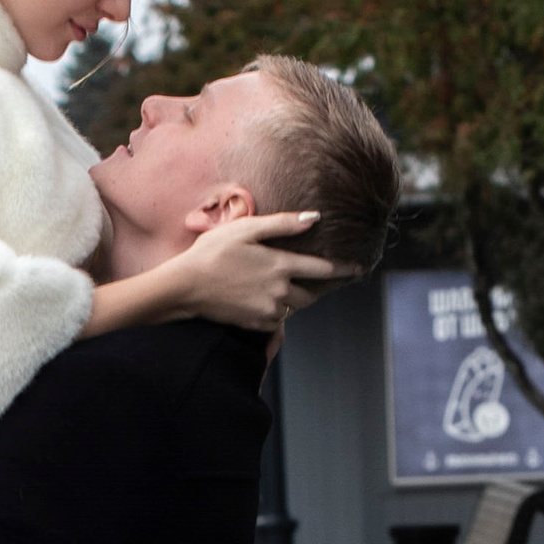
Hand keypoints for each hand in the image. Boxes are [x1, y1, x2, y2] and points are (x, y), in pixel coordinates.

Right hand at [179, 210, 338, 331]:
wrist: (185, 287)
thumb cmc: (212, 252)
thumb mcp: (246, 229)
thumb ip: (283, 223)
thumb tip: (315, 218)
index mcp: (281, 265)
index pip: (324, 269)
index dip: (344, 269)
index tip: (359, 269)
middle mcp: (280, 291)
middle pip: (311, 294)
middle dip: (315, 287)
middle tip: (311, 279)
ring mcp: (268, 311)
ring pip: (293, 307)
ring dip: (292, 299)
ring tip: (277, 286)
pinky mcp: (256, 325)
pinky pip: (277, 320)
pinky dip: (275, 310)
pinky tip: (260, 298)